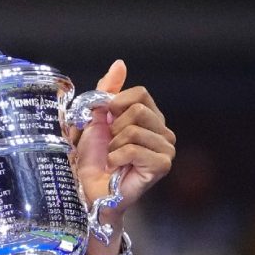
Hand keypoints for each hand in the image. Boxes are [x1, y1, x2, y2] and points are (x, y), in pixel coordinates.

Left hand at [71, 60, 175, 220]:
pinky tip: (116, 168)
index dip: (115, 105)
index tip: (105, 122)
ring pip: (132, 130)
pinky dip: (116, 158)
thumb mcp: (94, 118)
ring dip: (112, 145)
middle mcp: (164, 131)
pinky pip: (133, 149)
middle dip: (112, 128)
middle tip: (109, 145)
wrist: (88, 190)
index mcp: (151, 117)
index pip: (139, 93)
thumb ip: (107, 91)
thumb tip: (120, 64)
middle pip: (137, 110)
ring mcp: (166, 148)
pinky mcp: (162, 165)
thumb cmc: (92, 158)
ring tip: (112, 158)